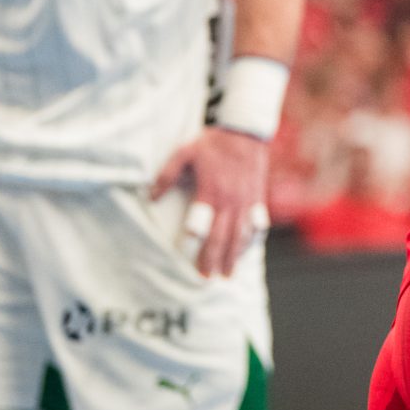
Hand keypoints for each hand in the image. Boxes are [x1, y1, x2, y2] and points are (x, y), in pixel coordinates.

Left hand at [150, 127, 271, 276]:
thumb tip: (151, 197)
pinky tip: (246, 251)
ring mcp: (246, 201)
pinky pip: (257, 224)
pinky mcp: (258, 198)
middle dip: (215, 259)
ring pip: (241, 235)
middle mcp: (230, 200)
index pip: (201, 227)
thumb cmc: (213, 143)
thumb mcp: (184, 152)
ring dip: (234, 256)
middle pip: (222, 237)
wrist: (246, 131)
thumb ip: (166, 175)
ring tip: (228, 273)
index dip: (195, 247)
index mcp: (211, 191)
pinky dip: (251, 240)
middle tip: (208, 278)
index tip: (190, 263)